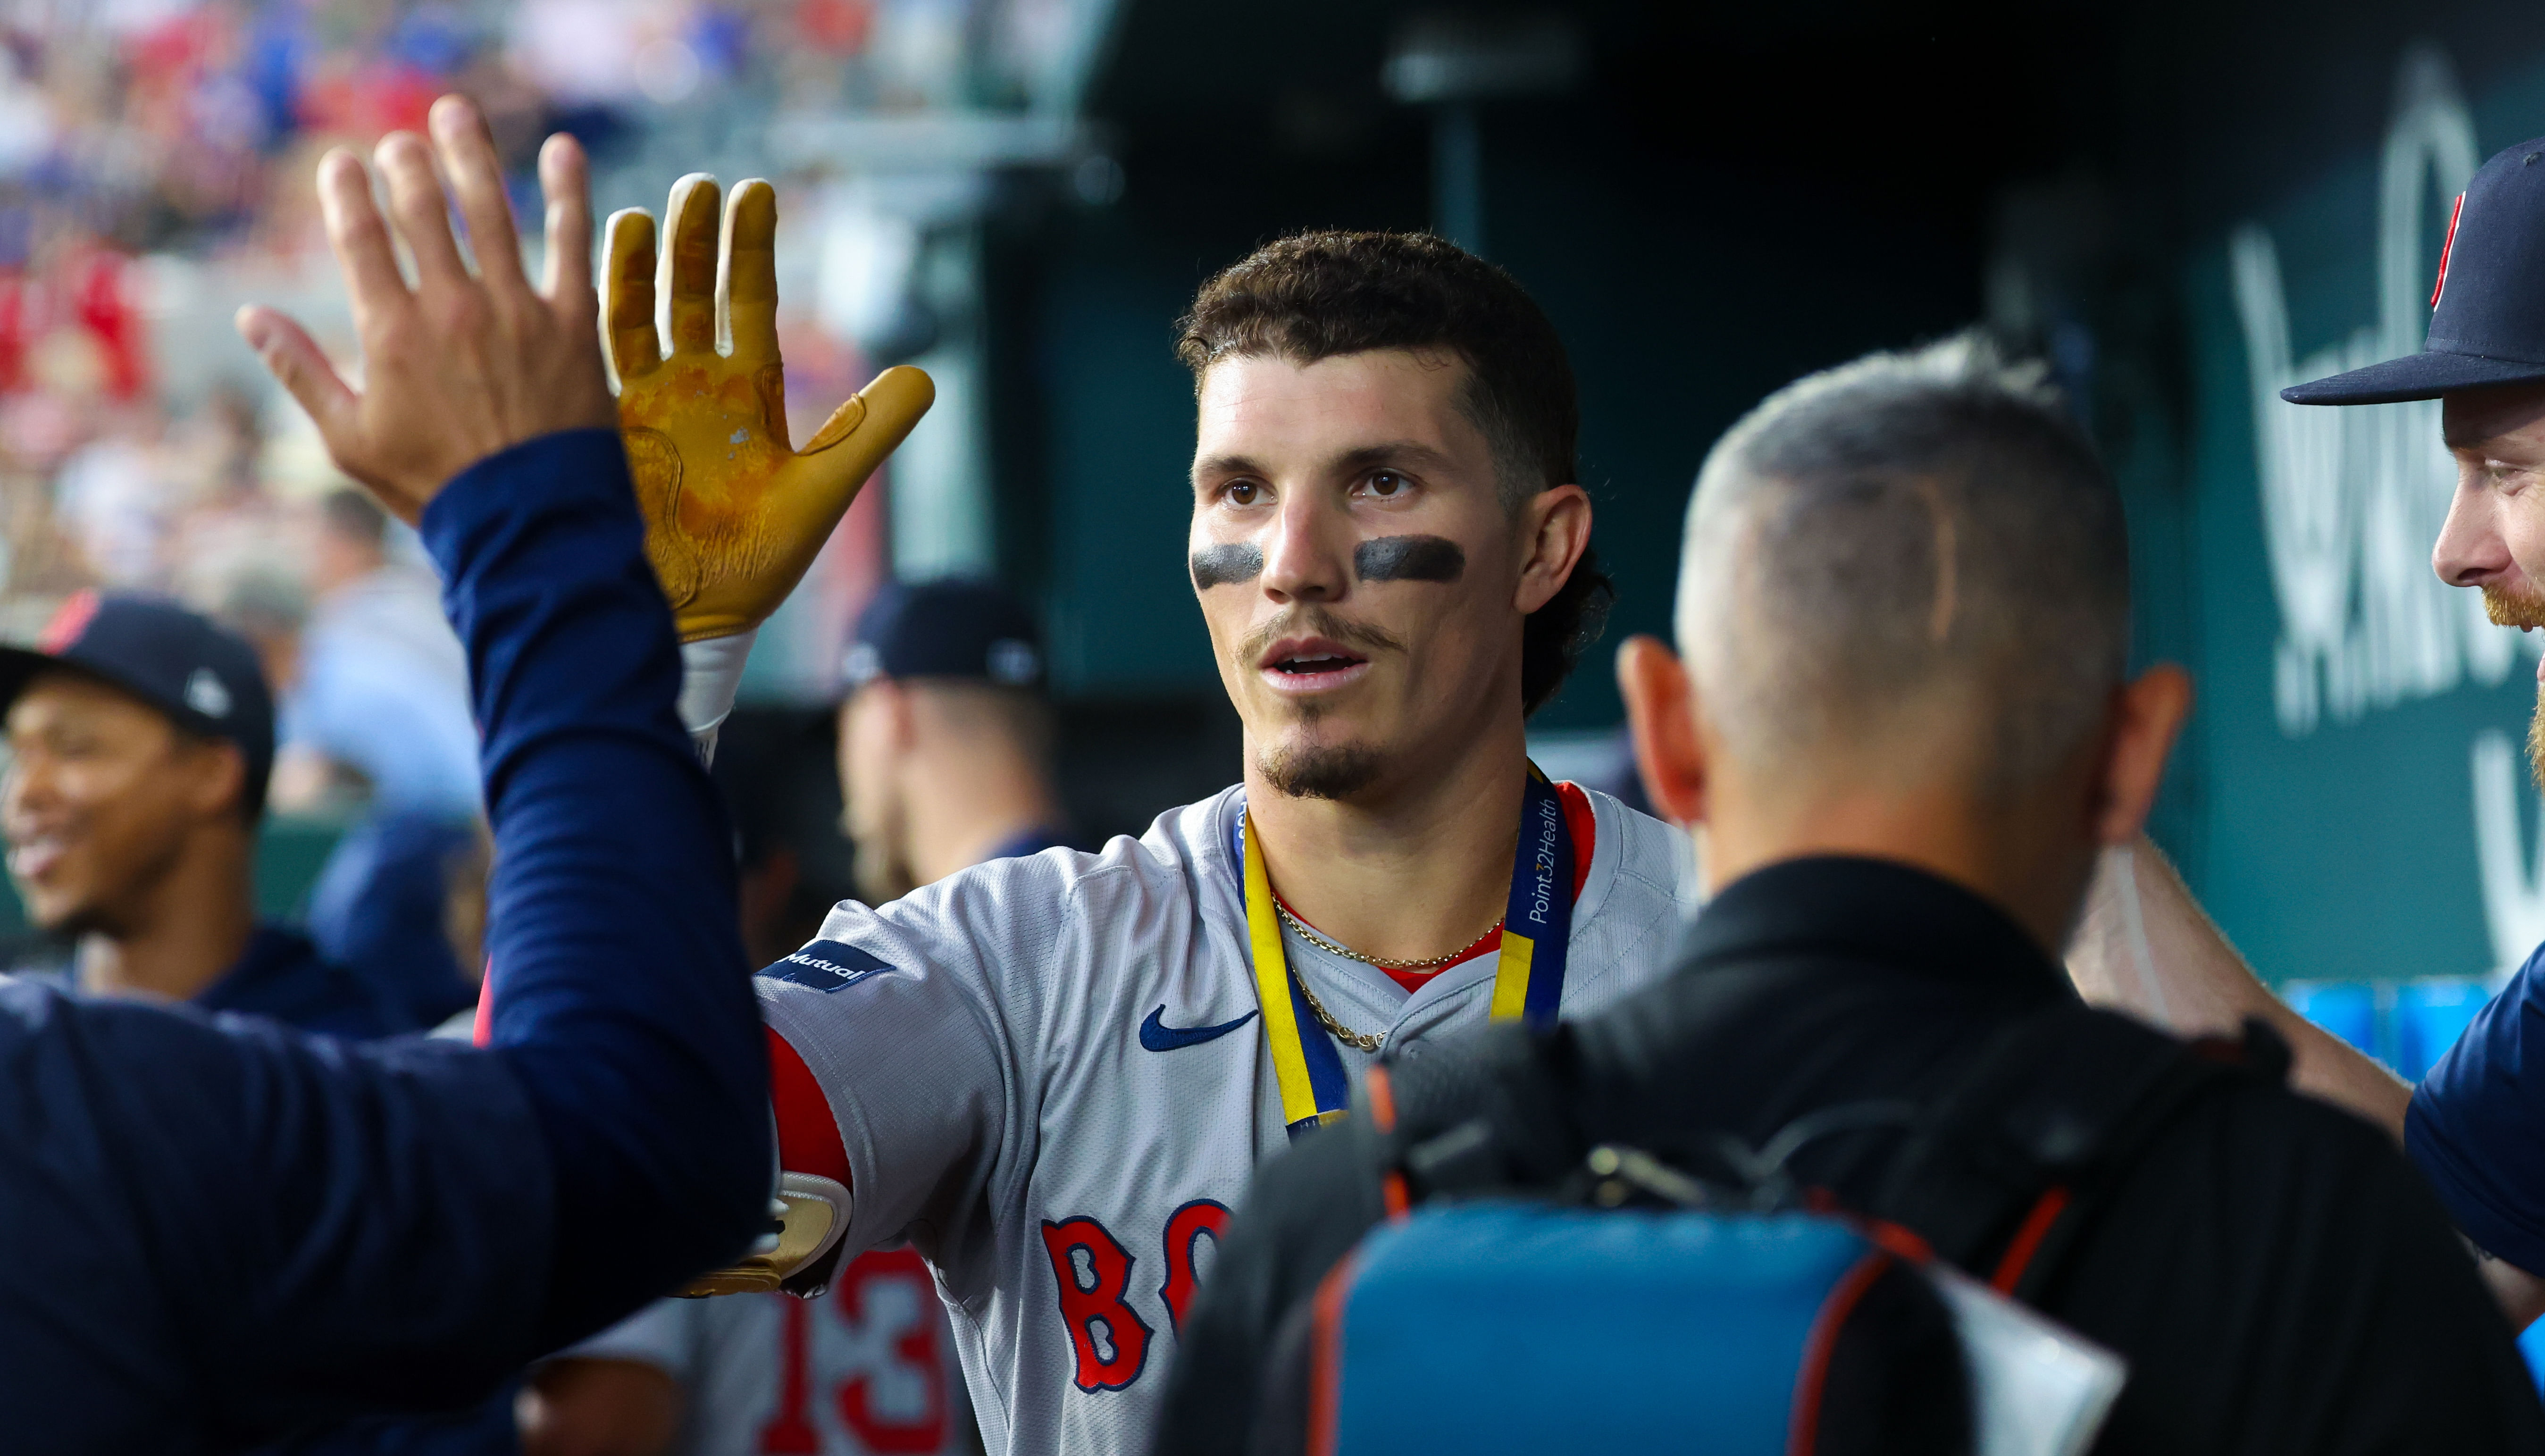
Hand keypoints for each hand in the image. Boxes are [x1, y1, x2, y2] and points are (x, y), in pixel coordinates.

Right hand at [237, 96, 615, 523]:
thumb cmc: (436, 489)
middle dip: (407, 164)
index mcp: (392, 332)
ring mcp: (517, 311)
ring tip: (456, 113)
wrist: (531, 525)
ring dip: (471, 153)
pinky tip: (562, 150)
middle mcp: (453, 308)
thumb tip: (248, 316)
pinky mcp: (573, 324)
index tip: (342, 163)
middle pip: (423, 209)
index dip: (346, 190)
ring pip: (491, 210)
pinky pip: (573, 244)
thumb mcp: (349, 440)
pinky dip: (568, 193)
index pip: (359, 236)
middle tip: (402, 141)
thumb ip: (300, 370)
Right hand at [606, 175, 932, 641]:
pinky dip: (588, 316)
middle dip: (694, 241)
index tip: (755, 190)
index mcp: (748, 396)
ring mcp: (644, 406)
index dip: (752, 250)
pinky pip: (589, 361)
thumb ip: (867, 433)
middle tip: (698, 184)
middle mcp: (694, 389)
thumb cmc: (758, 565)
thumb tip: (927, 377)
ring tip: (640, 214)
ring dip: (637, 266)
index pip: (751, 303)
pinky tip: (580, 269)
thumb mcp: (820, 494)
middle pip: (691, 296)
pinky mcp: (600, 432)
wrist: (695, 618)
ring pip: (636, 316)